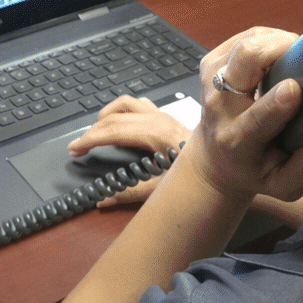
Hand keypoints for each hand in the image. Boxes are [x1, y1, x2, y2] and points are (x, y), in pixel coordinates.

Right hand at [67, 96, 191, 206]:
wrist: (228, 166)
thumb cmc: (202, 178)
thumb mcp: (163, 189)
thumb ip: (130, 193)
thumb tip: (104, 200)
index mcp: (155, 133)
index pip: (112, 130)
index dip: (89, 139)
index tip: (74, 149)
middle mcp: (158, 119)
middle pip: (114, 117)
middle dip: (92, 131)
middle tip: (78, 146)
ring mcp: (163, 115)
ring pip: (126, 103)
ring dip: (107, 114)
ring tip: (95, 129)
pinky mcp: (167, 116)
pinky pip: (139, 104)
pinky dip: (123, 110)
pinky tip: (120, 122)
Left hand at [190, 26, 302, 201]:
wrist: (215, 158)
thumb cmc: (256, 169)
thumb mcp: (286, 184)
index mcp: (237, 140)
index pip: (256, 117)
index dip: (276, 101)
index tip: (295, 89)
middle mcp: (219, 106)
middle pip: (245, 59)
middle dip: (279, 49)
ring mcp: (211, 80)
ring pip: (246, 41)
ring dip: (277, 41)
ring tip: (298, 55)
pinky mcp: (211, 62)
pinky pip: (244, 36)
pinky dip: (268, 38)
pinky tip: (281, 52)